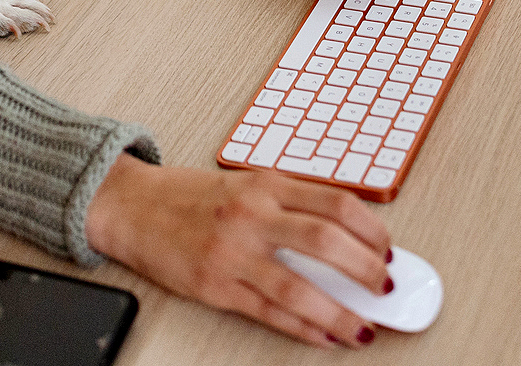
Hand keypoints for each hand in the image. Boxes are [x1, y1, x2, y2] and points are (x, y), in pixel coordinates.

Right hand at [86, 155, 392, 346]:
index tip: (389, 250)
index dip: (373, 230)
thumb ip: (290, 204)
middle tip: (385, 288)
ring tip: (363, 327)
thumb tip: (345, 237)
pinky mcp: (216, 286)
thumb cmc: (189, 196)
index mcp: (266, 184)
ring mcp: (233, 253)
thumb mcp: (245, 185)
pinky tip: (323, 336)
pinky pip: (270, 313)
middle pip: (328, 243)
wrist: (132, 206)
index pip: (337, 203)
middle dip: (367, 271)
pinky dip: (304, 329)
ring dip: (341, 313)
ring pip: (302, 289)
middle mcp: (252, 215)